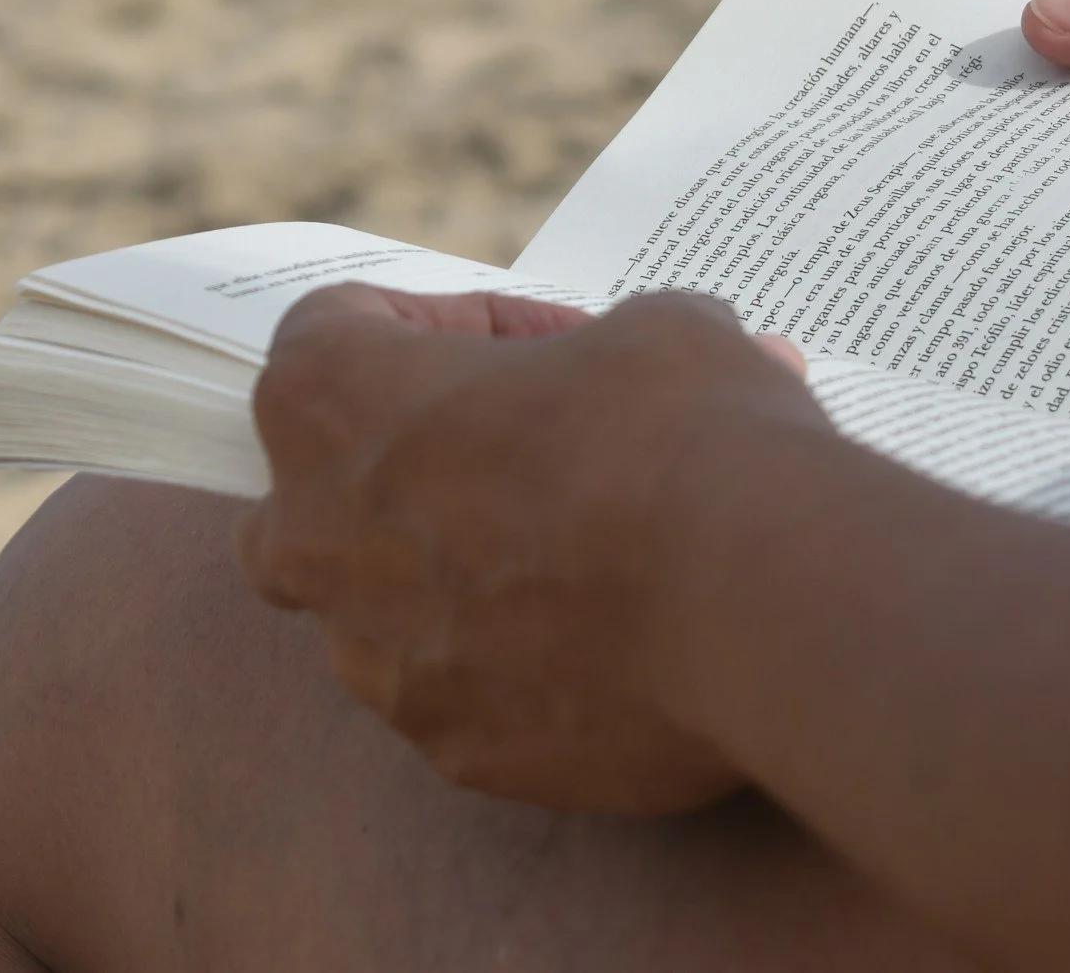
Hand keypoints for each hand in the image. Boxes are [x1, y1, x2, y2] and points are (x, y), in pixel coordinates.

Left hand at [236, 283, 819, 815]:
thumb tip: (668, 368)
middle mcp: (313, 534)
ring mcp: (375, 658)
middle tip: (516, 449)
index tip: (542, 341)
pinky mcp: (450, 747)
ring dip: (455, 575)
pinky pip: (463, 693)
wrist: (758, 604)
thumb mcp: (655, 332)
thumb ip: (617, 351)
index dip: (443, 322)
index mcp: (329, 401)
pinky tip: (615, 640)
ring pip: (378, 609)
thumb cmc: (681, 434)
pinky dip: (517, 666)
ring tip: (583, 553)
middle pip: (311, 484)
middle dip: (398, 464)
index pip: (333, 331)